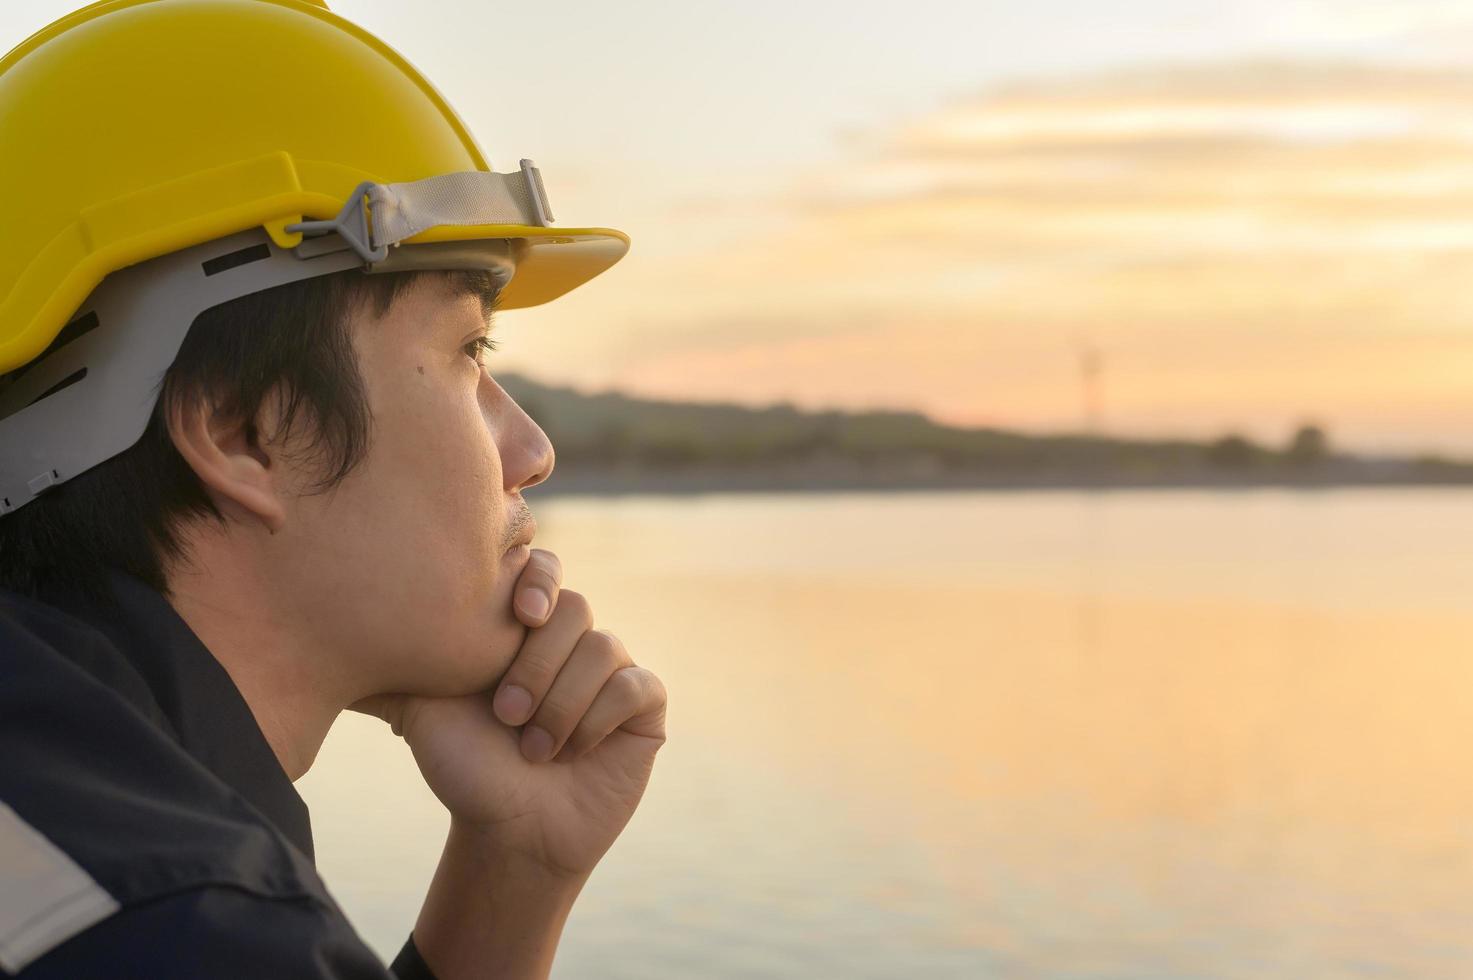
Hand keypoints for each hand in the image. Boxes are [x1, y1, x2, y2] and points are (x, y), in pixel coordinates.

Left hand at [350, 548, 667, 879]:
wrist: (508, 832)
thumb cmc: (464, 767)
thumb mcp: (420, 706)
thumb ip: (390, 663)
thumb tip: (311, 637)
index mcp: (525, 627)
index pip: (544, 568)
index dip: (538, 581)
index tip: (521, 616)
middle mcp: (573, 640)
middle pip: (576, 608)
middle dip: (537, 665)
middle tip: (506, 714)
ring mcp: (613, 670)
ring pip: (604, 649)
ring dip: (561, 703)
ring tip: (532, 747)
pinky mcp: (644, 706)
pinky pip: (636, 686)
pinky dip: (598, 718)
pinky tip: (574, 751)